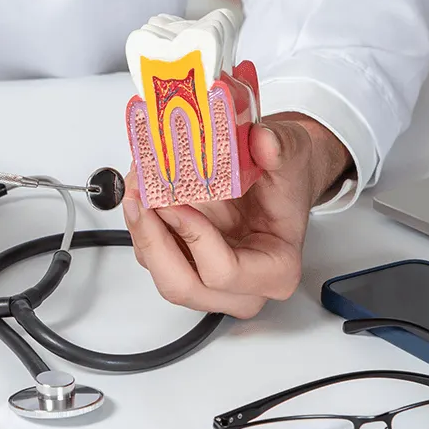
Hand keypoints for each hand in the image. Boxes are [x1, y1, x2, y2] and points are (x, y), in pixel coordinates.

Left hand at [122, 114, 351, 317]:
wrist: (278, 177)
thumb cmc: (286, 178)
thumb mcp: (292, 154)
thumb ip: (280, 148)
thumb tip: (263, 142)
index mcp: (276, 270)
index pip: (224, 272)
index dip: (194, 238)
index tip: (176, 203)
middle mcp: (241, 286)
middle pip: (182, 286)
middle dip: (153, 241)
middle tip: (141, 198)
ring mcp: (209, 278)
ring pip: (159, 271)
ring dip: (141, 229)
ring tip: (137, 186)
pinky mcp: (185, 262)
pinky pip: (152, 255)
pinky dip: (141, 223)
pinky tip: (141, 191)